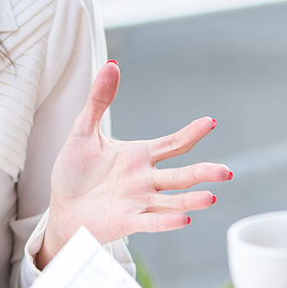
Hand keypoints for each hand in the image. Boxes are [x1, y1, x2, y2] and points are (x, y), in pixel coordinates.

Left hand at [36, 61, 230, 267]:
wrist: (60, 206)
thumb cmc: (74, 171)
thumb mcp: (83, 131)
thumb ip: (99, 100)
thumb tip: (112, 65)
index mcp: (140, 156)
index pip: (173, 144)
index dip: (192, 134)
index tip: (210, 123)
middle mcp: (145, 179)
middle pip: (180, 175)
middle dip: (203, 173)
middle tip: (226, 172)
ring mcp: (139, 202)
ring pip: (171, 201)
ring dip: (191, 200)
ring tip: (211, 198)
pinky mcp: (127, 221)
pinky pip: (150, 222)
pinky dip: (166, 222)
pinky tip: (183, 219)